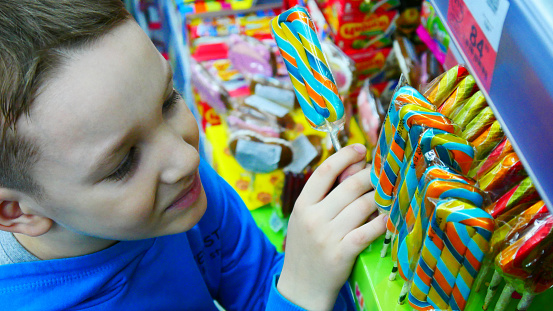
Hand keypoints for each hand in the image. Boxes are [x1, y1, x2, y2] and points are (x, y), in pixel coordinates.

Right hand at [277, 144, 386, 309]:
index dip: (345, 156)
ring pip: (363, 206)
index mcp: (302, 205)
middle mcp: (313, 217)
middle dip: (371, 175)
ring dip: (380, 197)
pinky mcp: (342, 253)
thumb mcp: (304, 220)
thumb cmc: (306, 249)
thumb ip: (322, 197)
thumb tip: (351, 168)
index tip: (361, 148)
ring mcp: (327, 236)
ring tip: (388, 195)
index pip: (325, 172)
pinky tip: (389, 218)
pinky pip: (368, 231)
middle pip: (349, 185)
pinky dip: (382, 222)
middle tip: (382, 173)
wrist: (300, 287)